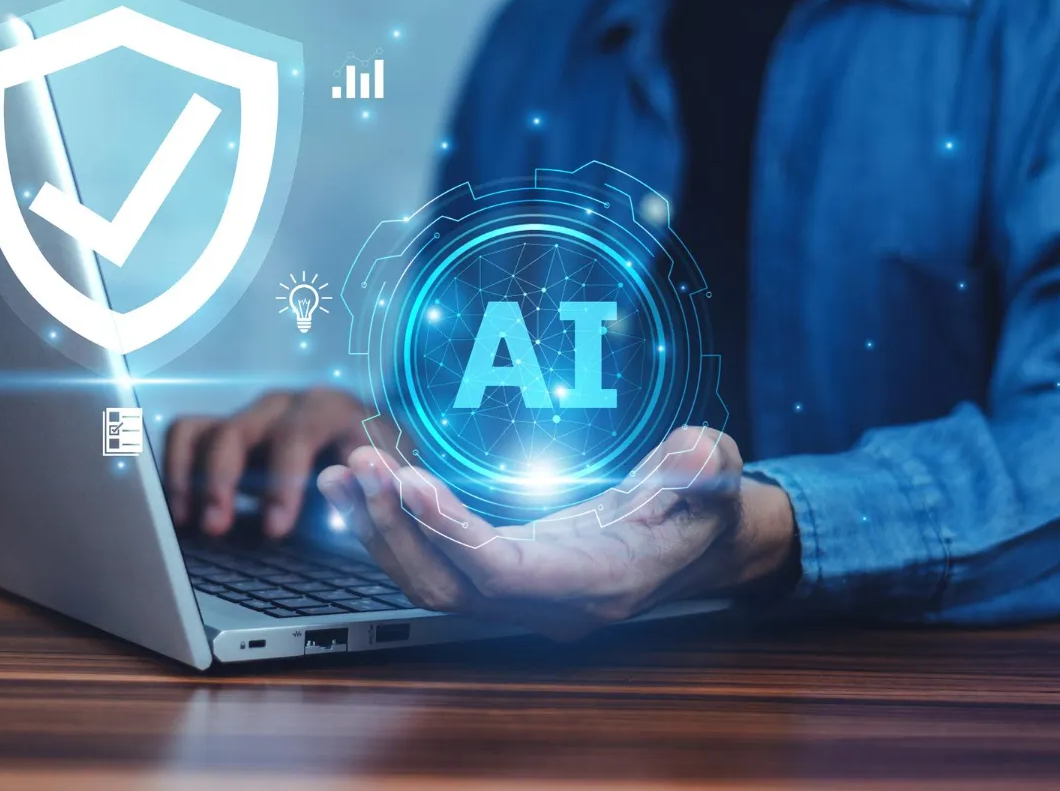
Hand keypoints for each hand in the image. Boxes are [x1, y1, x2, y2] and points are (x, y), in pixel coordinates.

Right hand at [164, 389, 377, 536]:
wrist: (378, 454)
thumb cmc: (385, 468)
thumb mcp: (396, 475)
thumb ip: (383, 483)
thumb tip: (364, 482)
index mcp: (336, 410)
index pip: (302, 431)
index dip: (284, 478)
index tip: (275, 528)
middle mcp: (291, 405)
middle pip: (247, 430)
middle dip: (232, 480)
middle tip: (223, 529)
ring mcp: (258, 414)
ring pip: (216, 432)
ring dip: (203, 479)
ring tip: (207, 526)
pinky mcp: (232, 429)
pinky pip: (189, 434)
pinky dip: (178, 469)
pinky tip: (183, 513)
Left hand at [316, 426, 797, 639]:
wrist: (701, 542)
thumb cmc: (706, 506)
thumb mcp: (717, 476)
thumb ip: (705, 466)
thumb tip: (694, 455)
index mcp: (600, 583)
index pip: (507, 572)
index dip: (452, 532)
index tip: (407, 481)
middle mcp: (551, 604)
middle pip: (449, 587)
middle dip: (396, 529)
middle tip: (358, 463)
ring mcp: (524, 598)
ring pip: (431, 584)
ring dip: (380, 531)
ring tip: (342, 473)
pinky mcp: (505, 579)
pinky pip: (435, 568)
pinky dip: (393, 530)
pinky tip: (362, 488)